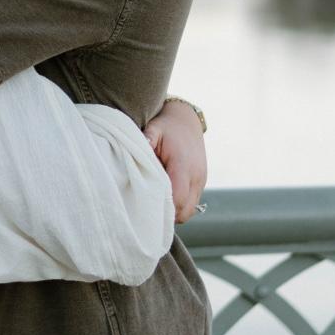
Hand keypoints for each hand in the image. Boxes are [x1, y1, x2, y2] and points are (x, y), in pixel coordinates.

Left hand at [144, 99, 206, 223]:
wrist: (186, 119)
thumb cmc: (165, 126)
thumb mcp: (153, 130)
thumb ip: (145, 144)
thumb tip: (132, 156)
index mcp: (184, 165)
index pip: (178, 199)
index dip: (162, 208)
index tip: (144, 208)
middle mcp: (196, 176)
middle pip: (185, 211)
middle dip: (167, 215)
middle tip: (147, 210)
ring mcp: (201, 181)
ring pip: (190, 211)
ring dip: (174, 212)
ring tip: (155, 203)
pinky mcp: (201, 183)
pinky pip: (192, 204)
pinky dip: (179, 206)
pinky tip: (164, 197)